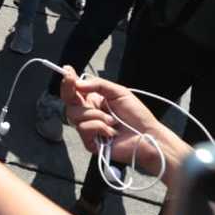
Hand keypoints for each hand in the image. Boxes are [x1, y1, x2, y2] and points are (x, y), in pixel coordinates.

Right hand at [61, 69, 179, 179]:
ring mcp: (88, 129)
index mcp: (93, 101)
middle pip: (69, 103)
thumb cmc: (136, 114)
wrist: (148, 135)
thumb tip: (78, 83)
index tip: (67, 70)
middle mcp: (88, 114)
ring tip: (113, 121)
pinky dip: (99, 127)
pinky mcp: (90, 143)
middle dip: (72, 94)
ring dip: (97, 116)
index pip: (74, 91)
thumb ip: (98, 85)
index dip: (68, 82)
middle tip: (79, 88)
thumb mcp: (118, 92)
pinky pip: (84, 129)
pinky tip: (111, 132)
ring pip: (75, 116)